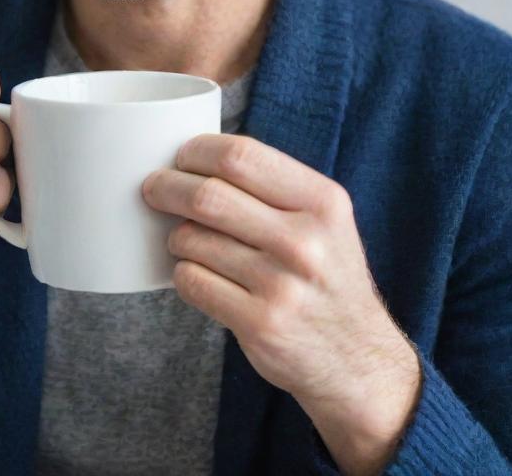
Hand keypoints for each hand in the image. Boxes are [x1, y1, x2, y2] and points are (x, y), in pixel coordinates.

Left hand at [142, 134, 420, 475]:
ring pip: (192, 239)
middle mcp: (305, 241)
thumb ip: (273, 186)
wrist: (358, 360)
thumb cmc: (327, 275)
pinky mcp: (259, 324)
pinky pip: (191, 281)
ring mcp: (281, 285)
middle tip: (154, 188)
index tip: (181, 157)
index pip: (240, 156)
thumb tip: (197, 156)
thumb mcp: (325, 219)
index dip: (198, 151)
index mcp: (322, 202)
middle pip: (208, 195)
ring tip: (187, 240)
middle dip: (167, 187)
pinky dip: (183, 272)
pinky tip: (198, 273)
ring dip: (177, 236)